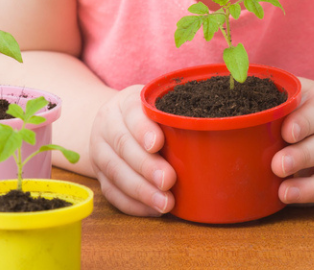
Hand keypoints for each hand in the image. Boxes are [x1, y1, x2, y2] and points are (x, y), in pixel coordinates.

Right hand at [89, 85, 176, 215]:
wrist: (112, 126)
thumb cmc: (148, 117)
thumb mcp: (159, 106)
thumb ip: (177, 114)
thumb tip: (213, 127)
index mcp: (125, 103)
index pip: (132, 112)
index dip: (143, 129)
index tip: (157, 144)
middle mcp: (108, 125)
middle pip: (122, 144)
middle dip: (146, 165)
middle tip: (168, 179)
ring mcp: (100, 151)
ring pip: (115, 172)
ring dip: (141, 191)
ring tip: (164, 203)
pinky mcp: (100, 175)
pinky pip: (112, 193)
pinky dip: (133, 205)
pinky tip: (153, 210)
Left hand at [272, 78, 313, 204]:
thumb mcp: (304, 95)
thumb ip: (280, 95)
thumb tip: (236, 83)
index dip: (304, 122)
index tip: (286, 133)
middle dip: (303, 155)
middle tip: (277, 164)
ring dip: (308, 183)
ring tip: (283, 190)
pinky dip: (313, 193)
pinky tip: (290, 196)